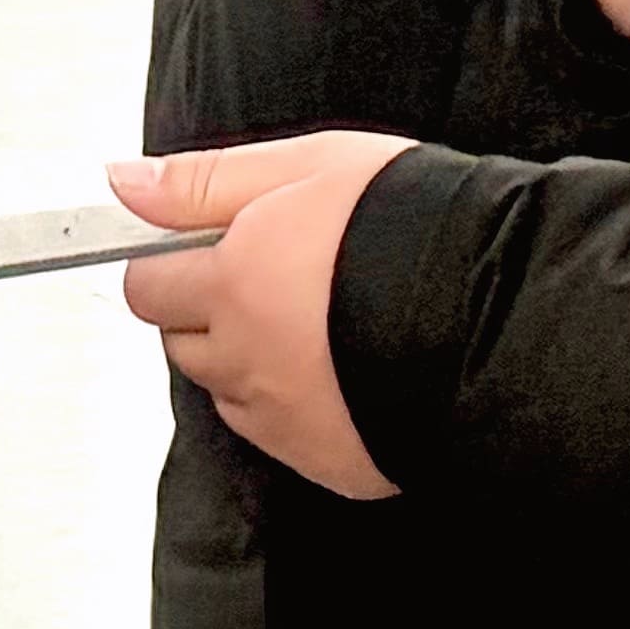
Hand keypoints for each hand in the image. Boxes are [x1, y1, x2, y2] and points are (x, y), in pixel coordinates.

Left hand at [112, 133, 411, 499]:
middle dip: (207, 310)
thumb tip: (124, 181)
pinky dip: (295, 404)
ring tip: (320, 321)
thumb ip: (206, 180)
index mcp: (232, 284)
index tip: (209, 245)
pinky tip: (343, 367)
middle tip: (277, 275)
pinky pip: (281, 434)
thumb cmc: (416, 227)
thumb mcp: (310, 166)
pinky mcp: (327, 461)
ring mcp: (284, 420)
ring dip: (248, 360)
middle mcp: (244, 361)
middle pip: (180, 343)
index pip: (145, 283)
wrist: (505, 314)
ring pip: (228, 391)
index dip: (172, 260)